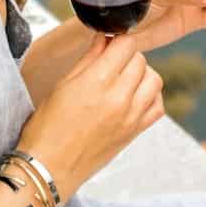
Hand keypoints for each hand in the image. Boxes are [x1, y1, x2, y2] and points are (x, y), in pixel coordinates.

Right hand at [17, 33, 162, 197]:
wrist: (49, 167)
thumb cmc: (48, 128)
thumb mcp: (62, 85)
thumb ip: (89, 59)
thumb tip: (104, 39)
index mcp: (97, 81)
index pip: (126, 45)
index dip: (117, 40)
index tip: (109, 43)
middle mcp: (119, 98)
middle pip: (140, 60)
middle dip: (126, 56)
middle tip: (110, 62)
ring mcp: (131, 117)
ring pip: (154, 80)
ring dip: (141, 74)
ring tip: (123, 79)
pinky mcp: (135, 132)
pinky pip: (157, 106)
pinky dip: (150, 96)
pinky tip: (134, 97)